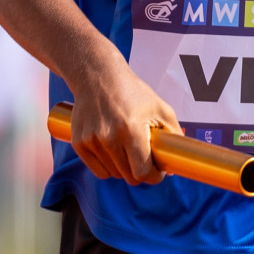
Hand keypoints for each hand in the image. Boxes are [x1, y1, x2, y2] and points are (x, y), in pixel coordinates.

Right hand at [67, 56, 179, 186]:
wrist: (98, 76)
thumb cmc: (133, 92)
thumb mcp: (161, 108)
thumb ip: (173, 135)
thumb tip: (174, 164)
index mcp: (131, 129)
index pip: (143, 173)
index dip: (154, 176)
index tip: (157, 169)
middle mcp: (109, 137)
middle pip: (129, 177)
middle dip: (140, 171)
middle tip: (143, 156)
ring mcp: (91, 141)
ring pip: (113, 175)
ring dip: (123, 167)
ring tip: (126, 146)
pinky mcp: (79, 143)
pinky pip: (98, 170)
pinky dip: (107, 165)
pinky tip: (112, 148)